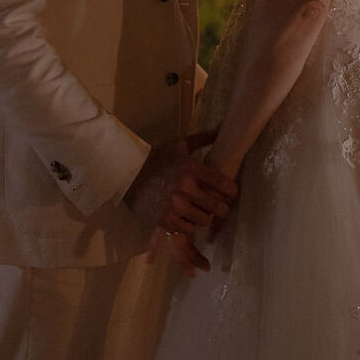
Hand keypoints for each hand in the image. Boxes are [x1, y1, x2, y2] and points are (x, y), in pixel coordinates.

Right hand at [128, 135, 236, 275]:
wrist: (128, 175)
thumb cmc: (156, 159)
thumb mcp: (179, 145)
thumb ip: (203, 138)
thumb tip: (221, 129)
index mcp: (192, 168)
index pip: (224, 184)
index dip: (232, 192)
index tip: (230, 194)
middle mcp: (185, 187)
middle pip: (218, 206)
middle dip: (221, 208)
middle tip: (218, 207)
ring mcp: (175, 205)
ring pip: (204, 220)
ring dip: (204, 217)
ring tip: (199, 212)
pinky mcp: (165, 219)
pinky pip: (188, 229)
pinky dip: (189, 225)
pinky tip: (185, 218)